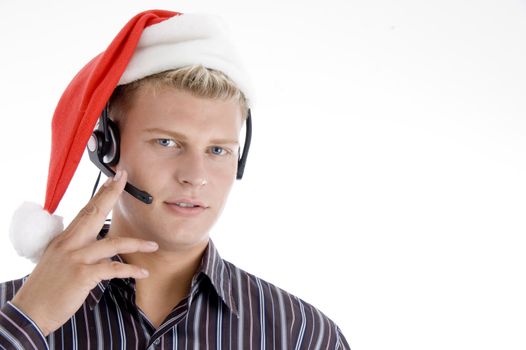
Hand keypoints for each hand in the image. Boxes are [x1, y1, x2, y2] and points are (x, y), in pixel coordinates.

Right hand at [10, 170, 158, 335]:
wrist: (30, 311)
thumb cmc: (46, 288)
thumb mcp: (58, 262)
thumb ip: (78, 251)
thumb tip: (99, 248)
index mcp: (64, 240)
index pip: (85, 211)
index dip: (100, 194)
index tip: (113, 179)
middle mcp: (69, 245)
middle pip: (94, 214)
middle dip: (110, 195)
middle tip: (124, 179)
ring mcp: (76, 259)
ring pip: (112, 244)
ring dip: (136, 244)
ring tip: (153, 245)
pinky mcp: (82, 275)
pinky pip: (113, 269)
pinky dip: (130, 271)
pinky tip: (143, 273)